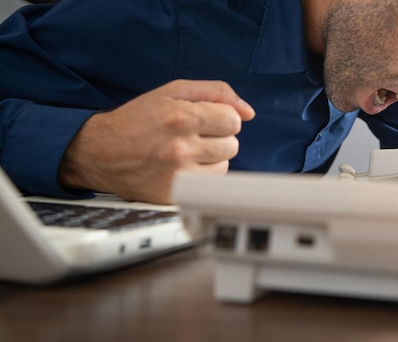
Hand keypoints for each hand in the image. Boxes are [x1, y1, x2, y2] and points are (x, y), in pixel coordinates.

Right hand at [59, 80, 254, 203]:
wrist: (99, 153)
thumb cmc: (137, 119)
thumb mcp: (172, 91)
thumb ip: (216, 92)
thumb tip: (248, 112)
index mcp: (180, 117)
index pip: (233, 120)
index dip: (222, 118)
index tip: (207, 119)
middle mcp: (180, 147)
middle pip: (232, 144)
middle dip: (217, 137)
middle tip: (193, 135)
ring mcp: (178, 175)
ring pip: (224, 165)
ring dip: (212, 157)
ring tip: (187, 151)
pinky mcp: (174, 195)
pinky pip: (211, 185)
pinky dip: (203, 176)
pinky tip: (183, 167)